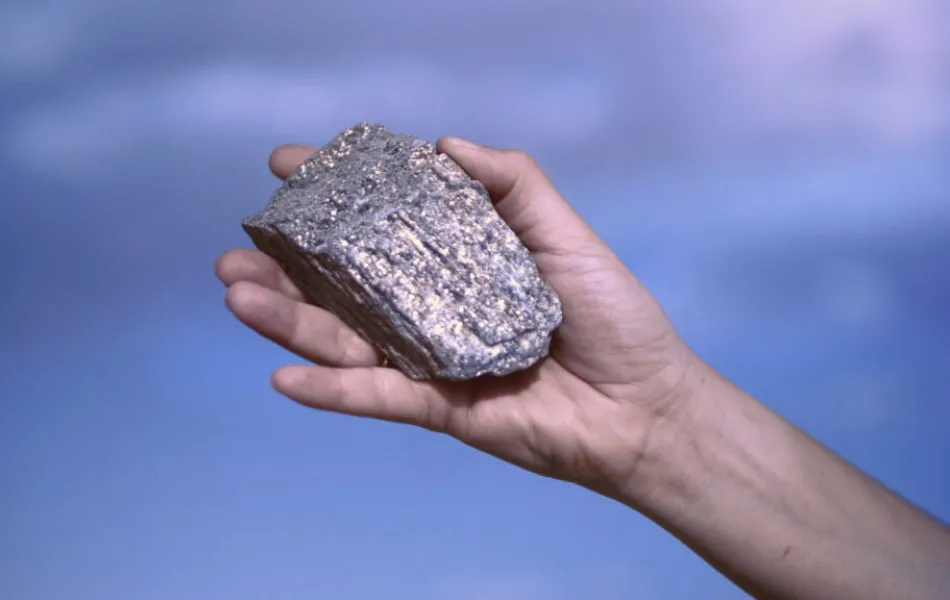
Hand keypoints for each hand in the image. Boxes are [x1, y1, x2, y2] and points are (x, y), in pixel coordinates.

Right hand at [215, 138, 702, 496]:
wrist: (644, 404)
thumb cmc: (613, 315)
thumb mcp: (565, 234)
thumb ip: (512, 184)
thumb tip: (444, 144)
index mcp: (456, 260)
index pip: (381, 223)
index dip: (333, 197)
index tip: (284, 167)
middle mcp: (433, 306)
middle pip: (345, 287)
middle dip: (287, 268)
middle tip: (238, 249)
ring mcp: (430, 358)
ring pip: (346, 340)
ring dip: (288, 322)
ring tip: (237, 294)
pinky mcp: (439, 408)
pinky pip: (377, 397)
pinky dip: (332, 390)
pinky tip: (282, 375)